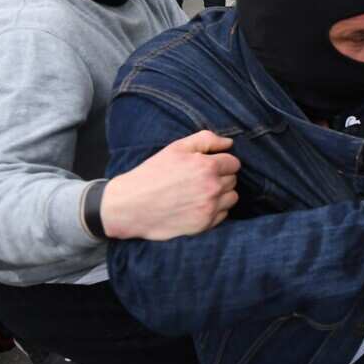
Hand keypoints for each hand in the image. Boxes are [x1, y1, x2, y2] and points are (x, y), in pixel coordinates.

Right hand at [101, 130, 241, 239]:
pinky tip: (197, 205)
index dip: (221, 162)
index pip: (233, 163)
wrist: (130, 205)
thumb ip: (206, 139)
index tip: (208, 166)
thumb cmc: (152, 174)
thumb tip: (229, 143)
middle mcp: (212, 187)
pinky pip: (223, 214)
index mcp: (207, 166)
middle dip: (220, 177)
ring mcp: (209, 207)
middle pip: (233, 180)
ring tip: (200, 192)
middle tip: (199, 179)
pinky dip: (215, 210)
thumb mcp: (176, 148)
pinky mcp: (204, 224)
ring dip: (222, 194)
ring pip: (232, 197)